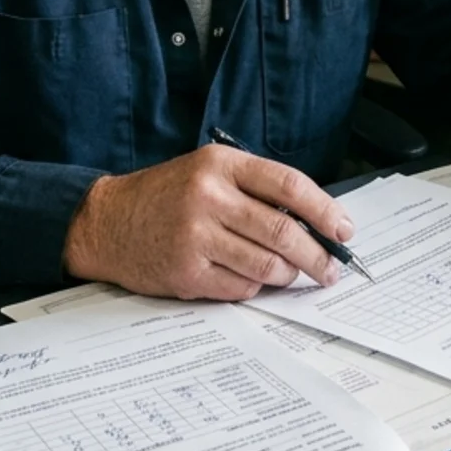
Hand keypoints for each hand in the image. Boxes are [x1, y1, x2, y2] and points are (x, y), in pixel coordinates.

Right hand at [62, 144, 355, 299]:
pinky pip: (241, 287)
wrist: (106, 222)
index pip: (288, 185)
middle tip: (332, 268)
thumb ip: (254, 189)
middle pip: (283, 231)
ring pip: (267, 265)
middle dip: (318, 254)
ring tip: (292, 274)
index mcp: (220, 164)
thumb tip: (314, 221)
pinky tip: (252, 279)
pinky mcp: (186, 273)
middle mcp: (209, 197)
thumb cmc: (166, 197)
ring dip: (288, 274)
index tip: (344, 230)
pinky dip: (256, 286)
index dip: (324, 210)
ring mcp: (195, 237)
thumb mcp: (208, 172)